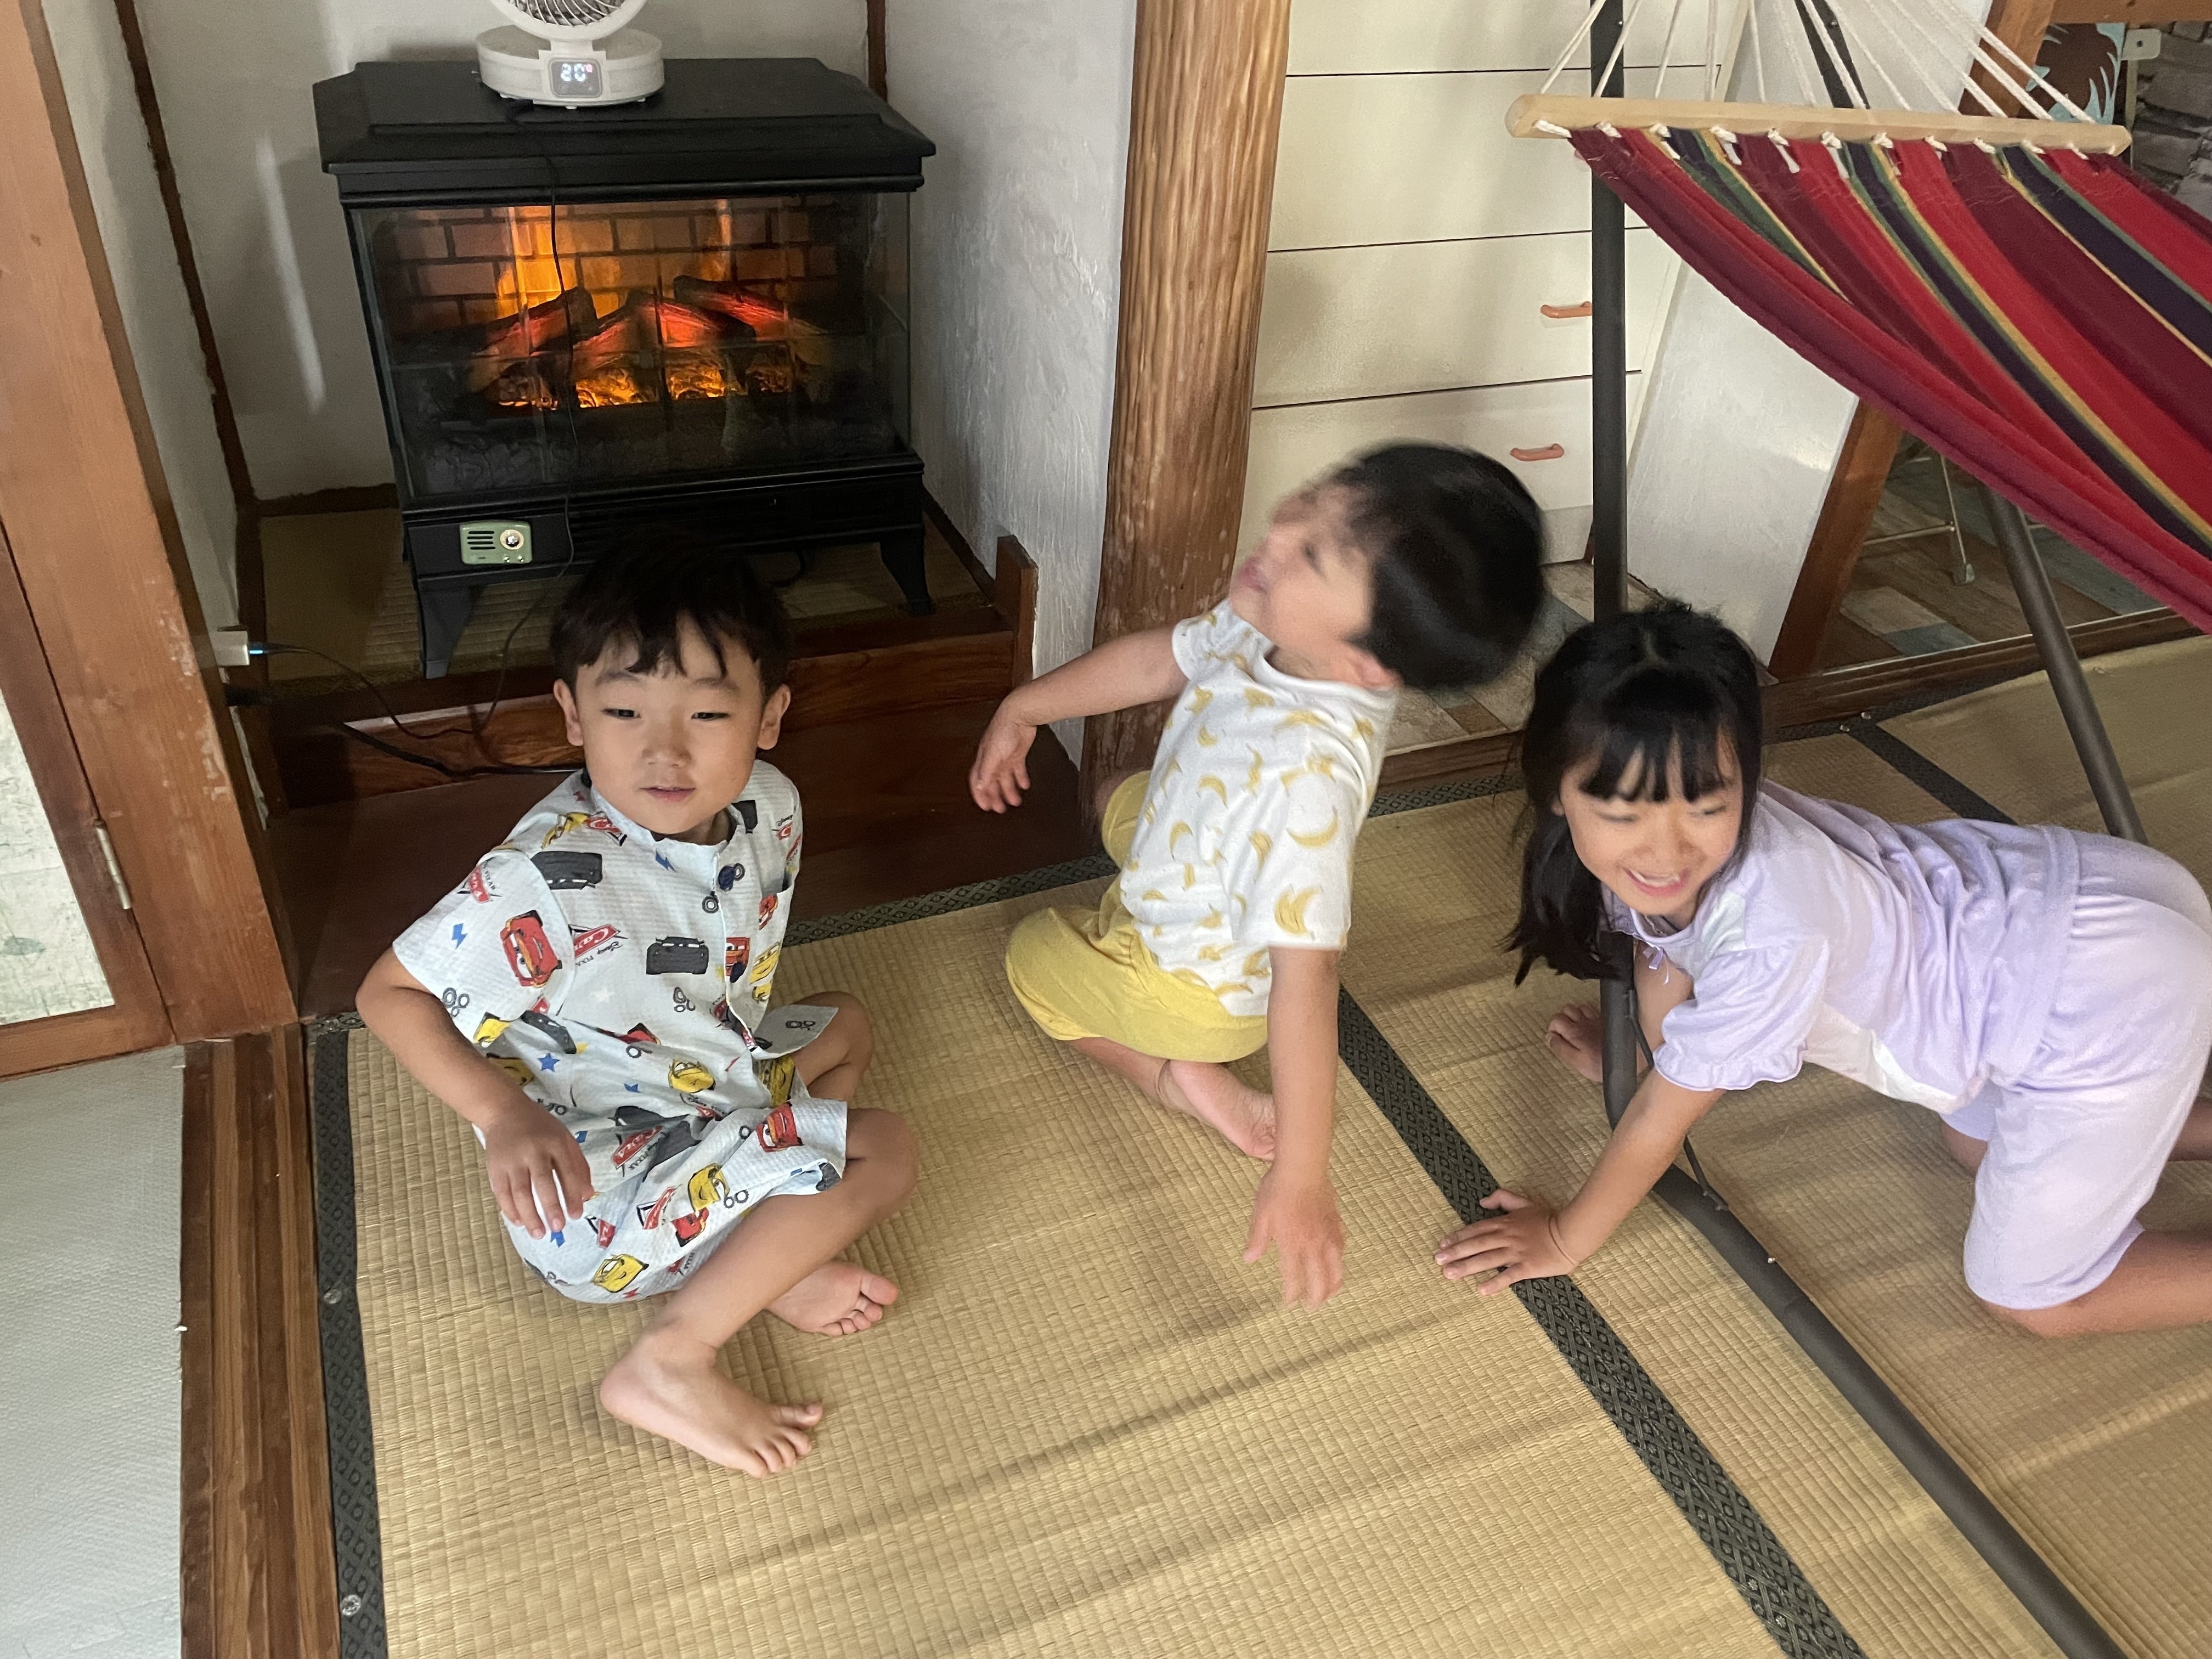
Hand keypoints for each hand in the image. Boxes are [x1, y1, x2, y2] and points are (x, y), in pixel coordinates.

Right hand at [482, 1096, 593, 1239]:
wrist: (504, 1111)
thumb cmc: (540, 1128)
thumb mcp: (564, 1138)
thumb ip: (578, 1165)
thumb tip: (587, 1195)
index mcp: (555, 1142)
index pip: (567, 1172)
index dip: (572, 1195)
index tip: (576, 1215)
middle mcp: (533, 1150)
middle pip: (542, 1183)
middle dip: (551, 1207)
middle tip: (558, 1228)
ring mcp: (512, 1160)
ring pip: (519, 1192)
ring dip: (529, 1215)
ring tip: (539, 1233)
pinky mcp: (495, 1167)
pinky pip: (501, 1193)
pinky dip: (510, 1210)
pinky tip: (519, 1222)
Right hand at [969, 702, 1037, 812]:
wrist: (1021, 714)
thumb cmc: (1004, 729)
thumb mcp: (993, 754)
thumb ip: (986, 771)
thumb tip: (979, 787)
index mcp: (984, 760)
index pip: (978, 781)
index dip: (980, 794)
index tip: (985, 807)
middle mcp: (993, 760)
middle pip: (992, 782)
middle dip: (995, 796)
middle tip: (1000, 809)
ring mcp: (1005, 757)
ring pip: (1005, 778)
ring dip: (1009, 791)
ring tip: (1014, 801)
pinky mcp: (1017, 753)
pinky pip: (1018, 770)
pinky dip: (1021, 779)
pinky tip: (1024, 786)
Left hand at [1245, 1168, 1344, 1306]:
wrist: (1302, 1169)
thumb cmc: (1277, 1190)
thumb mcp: (1260, 1215)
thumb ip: (1257, 1239)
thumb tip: (1249, 1260)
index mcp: (1291, 1245)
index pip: (1293, 1279)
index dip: (1291, 1295)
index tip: (1287, 1304)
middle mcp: (1312, 1245)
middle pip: (1319, 1281)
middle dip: (1316, 1298)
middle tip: (1311, 1308)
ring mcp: (1327, 1235)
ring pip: (1336, 1269)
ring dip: (1333, 1286)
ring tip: (1330, 1294)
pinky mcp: (1336, 1224)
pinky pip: (1341, 1249)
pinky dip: (1339, 1262)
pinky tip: (1337, 1264)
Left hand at [1436, 1190, 1579, 1294]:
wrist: (1571, 1232)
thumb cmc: (1547, 1218)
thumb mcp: (1524, 1202)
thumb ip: (1502, 1198)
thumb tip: (1482, 1201)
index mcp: (1504, 1223)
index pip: (1475, 1230)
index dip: (1458, 1237)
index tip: (1442, 1245)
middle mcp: (1507, 1237)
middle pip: (1477, 1245)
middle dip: (1456, 1253)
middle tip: (1438, 1262)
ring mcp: (1517, 1252)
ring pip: (1487, 1259)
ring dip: (1467, 1267)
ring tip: (1450, 1275)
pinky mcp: (1528, 1267)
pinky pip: (1509, 1276)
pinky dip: (1495, 1283)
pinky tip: (1481, 1290)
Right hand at [1545, 1003, 1604, 1083]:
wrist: (1628, 1058)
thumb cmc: (1603, 1064)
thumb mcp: (1577, 1062)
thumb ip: (1561, 1049)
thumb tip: (1550, 1038)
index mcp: (1575, 1033)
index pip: (1556, 1020)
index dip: (1552, 1028)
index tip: (1555, 1037)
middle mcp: (1584, 1022)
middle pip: (1566, 1009)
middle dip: (1562, 1019)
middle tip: (1563, 1031)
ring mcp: (1596, 1019)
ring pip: (1579, 1007)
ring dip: (1574, 1014)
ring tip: (1574, 1025)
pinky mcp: (1606, 1021)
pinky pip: (1593, 1008)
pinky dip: (1587, 1012)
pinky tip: (1588, 1020)